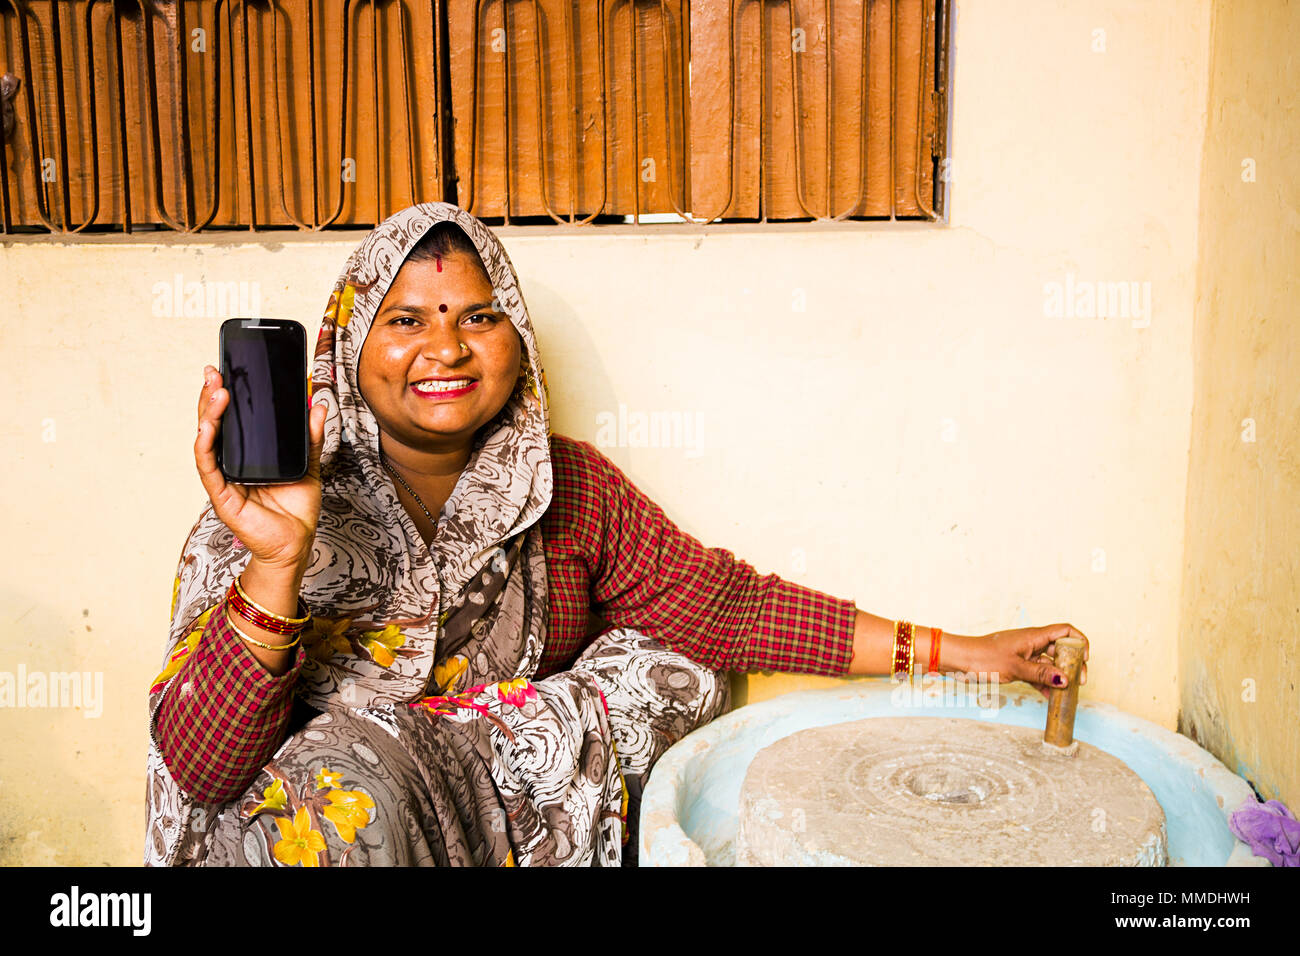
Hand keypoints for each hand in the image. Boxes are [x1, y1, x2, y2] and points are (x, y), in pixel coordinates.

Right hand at [195, 364, 327, 571]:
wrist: (296, 543)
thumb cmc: (296, 509)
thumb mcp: (308, 464)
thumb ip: (310, 436)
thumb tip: (317, 405)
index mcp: (248, 454)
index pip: (231, 419)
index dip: (224, 395)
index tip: (224, 370)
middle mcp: (231, 463)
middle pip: (214, 424)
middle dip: (210, 396)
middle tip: (214, 372)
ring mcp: (224, 478)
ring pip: (207, 440)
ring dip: (208, 414)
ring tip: (217, 391)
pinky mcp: (222, 494)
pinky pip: (208, 467)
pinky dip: (206, 446)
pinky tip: (207, 427)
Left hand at [953, 623, 1088, 700]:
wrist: (958, 660)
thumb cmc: (983, 658)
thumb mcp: (1016, 668)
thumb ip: (1041, 674)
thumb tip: (1066, 679)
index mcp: (1034, 636)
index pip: (1066, 631)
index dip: (1079, 642)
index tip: (1085, 659)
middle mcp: (1031, 643)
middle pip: (1061, 649)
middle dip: (1073, 664)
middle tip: (1079, 682)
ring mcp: (1024, 654)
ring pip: (1049, 663)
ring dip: (1059, 676)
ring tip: (1068, 693)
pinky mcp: (1016, 666)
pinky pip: (1036, 673)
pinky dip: (1044, 683)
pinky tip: (1051, 697)